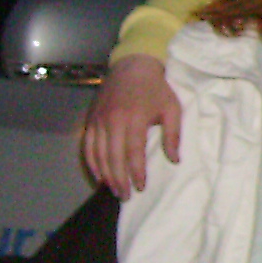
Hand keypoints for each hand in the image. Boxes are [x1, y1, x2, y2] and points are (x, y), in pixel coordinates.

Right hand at [83, 54, 182, 195]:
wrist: (132, 66)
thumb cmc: (156, 89)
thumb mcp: (172, 108)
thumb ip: (174, 135)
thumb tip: (174, 160)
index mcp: (134, 117)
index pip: (133, 152)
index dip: (136, 172)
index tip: (141, 187)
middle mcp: (112, 120)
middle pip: (112, 157)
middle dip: (119, 179)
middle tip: (126, 196)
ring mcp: (98, 120)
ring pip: (98, 154)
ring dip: (105, 175)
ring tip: (114, 190)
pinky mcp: (90, 119)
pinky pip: (87, 146)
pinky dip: (91, 163)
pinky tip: (99, 176)